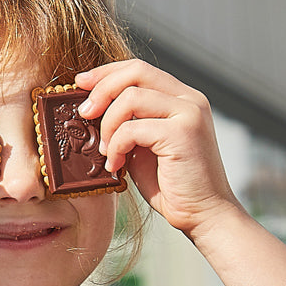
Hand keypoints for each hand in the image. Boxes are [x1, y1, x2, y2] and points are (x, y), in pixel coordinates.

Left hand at [76, 60, 285, 285]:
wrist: (204, 216)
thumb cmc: (173, 188)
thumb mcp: (145, 149)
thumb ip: (130, 126)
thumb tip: (94, 111)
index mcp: (183, 99)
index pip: (140, 69)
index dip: (107, 73)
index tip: (81, 84)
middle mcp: (190, 99)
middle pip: (135, 72)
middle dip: (102, 89)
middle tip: (83, 114)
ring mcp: (189, 113)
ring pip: (131, 97)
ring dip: (108, 125)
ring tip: (105, 152)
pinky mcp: (182, 133)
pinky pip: (133, 128)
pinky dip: (116, 146)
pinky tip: (116, 166)